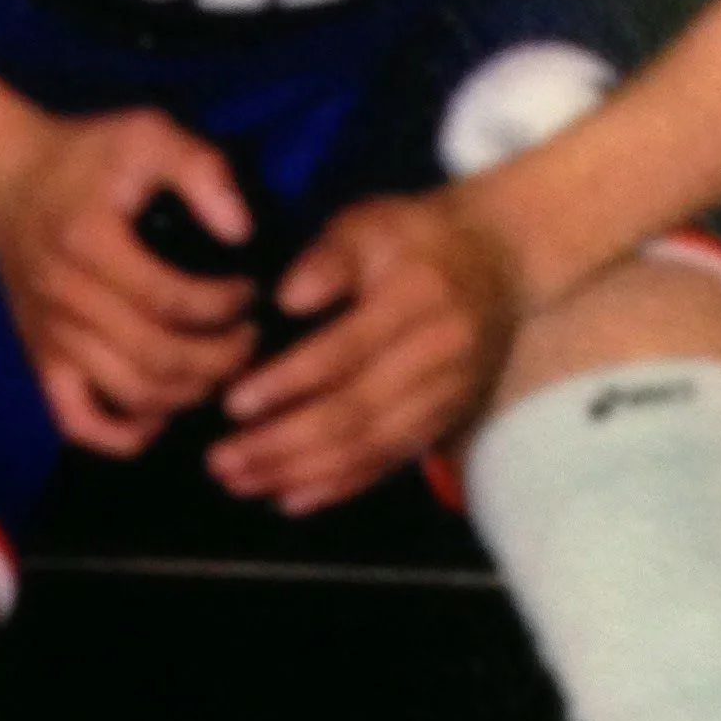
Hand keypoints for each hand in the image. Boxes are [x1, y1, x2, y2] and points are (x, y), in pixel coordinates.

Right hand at [0, 109, 257, 454]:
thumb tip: (243, 231)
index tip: (251, 291)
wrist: (3, 178)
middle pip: (158, 360)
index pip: (174, 302)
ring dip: (190, 394)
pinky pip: (78, 422)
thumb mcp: (146, 133)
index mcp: (91, 246)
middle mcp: (66, 301)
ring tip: (221, 367)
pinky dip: (124, 435)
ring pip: (130, 395)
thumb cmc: (85, 155)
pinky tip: (161, 416)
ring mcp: (50, 338)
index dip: (227, 307)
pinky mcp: (41, 361)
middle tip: (251, 337)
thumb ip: (200, 171)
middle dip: (222, 358)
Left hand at [208, 189, 522, 515]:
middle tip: (221, 460)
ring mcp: (448, 396)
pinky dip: (340, 485)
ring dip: (302, 473)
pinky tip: (292, 498)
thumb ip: (328, 258)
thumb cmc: (415, 237)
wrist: (500, 260)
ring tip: (242, 481)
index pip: (345, 352)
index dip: (287, 383)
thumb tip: (285, 301)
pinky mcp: (447, 421)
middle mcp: (438, 356)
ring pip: (371, 447)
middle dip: (283, 444)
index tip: (231, 404)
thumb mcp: (371, 222)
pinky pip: (391, 461)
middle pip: (356, 413)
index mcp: (416, 300)